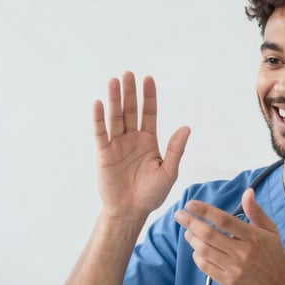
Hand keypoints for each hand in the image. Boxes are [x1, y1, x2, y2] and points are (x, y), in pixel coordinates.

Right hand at [93, 71, 190, 221]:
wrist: (131, 211)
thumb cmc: (151, 194)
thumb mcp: (168, 172)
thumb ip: (175, 150)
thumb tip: (186, 128)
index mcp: (148, 141)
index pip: (148, 113)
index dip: (148, 97)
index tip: (148, 79)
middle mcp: (132, 139)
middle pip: (130, 110)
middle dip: (130, 92)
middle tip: (128, 73)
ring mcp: (117, 145)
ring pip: (115, 118)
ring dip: (114, 100)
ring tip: (114, 81)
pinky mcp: (103, 154)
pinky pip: (100, 133)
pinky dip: (99, 119)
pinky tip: (98, 103)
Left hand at [174, 189, 284, 284]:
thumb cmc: (274, 256)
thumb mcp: (270, 231)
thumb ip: (256, 212)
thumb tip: (247, 192)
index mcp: (253, 237)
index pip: (224, 220)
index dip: (205, 211)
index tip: (191, 204)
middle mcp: (243, 253)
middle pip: (209, 235)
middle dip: (191, 223)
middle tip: (179, 215)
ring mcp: (234, 269)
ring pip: (205, 251)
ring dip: (192, 239)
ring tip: (188, 231)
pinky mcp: (228, 283)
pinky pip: (206, 267)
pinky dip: (198, 256)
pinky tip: (197, 250)